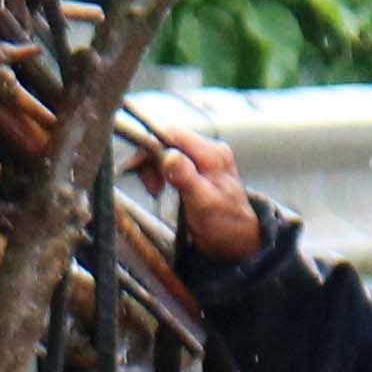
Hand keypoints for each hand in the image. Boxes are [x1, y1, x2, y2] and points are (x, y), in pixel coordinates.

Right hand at [132, 121, 265, 264]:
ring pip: (167, 148)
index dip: (149, 145)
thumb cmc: (223, 224)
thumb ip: (186, 177)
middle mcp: (210, 149)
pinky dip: (160, 171)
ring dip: (154, 167)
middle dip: (151, 160)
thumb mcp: (202, 203)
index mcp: (212, 155)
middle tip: (151, 187)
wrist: (237, 238)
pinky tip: (163, 187)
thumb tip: (168, 155)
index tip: (134, 167)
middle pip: (168, 139)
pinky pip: (172, 158)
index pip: (173, 133)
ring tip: (156, 190)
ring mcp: (206, 156)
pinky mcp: (199, 165)